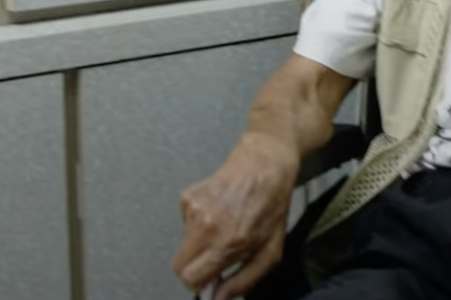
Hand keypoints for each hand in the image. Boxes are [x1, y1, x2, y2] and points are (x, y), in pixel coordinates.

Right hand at [172, 132, 300, 298]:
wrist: (265, 163)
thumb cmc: (272, 203)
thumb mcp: (271, 249)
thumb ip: (244, 280)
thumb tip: (219, 297)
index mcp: (227, 242)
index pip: (190, 278)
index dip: (199, 283)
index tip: (209, 279)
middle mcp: (207, 226)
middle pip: (178, 266)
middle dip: (195, 268)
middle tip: (215, 257)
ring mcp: (194, 209)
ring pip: (183, 245)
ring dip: (200, 243)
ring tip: (224, 226)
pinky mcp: (188, 196)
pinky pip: (185, 224)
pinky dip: (198, 224)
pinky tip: (219, 211)